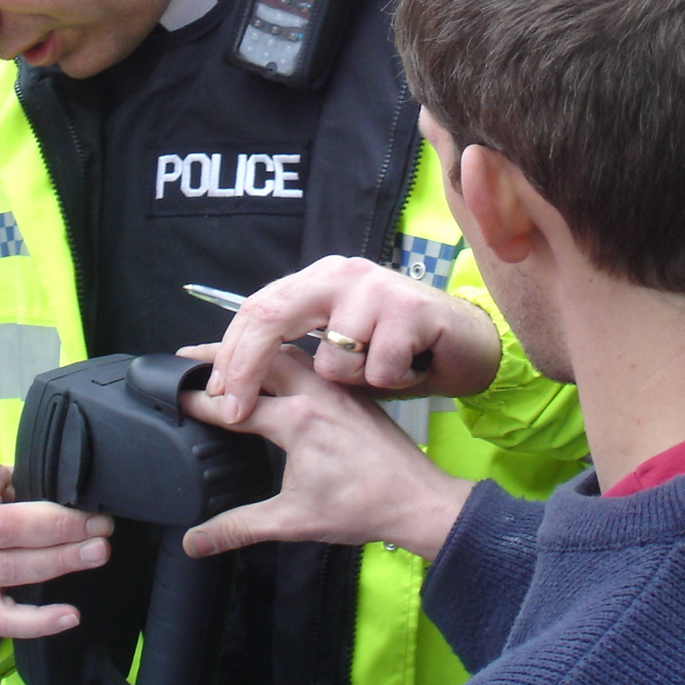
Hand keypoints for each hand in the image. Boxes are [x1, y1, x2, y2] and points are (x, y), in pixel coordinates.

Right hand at [0, 461, 112, 638]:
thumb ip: (15, 482)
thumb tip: (68, 485)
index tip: (27, 476)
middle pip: (6, 528)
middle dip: (58, 524)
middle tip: (99, 523)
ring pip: (14, 568)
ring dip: (61, 559)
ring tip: (98, 551)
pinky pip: (7, 621)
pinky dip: (40, 621)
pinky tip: (71, 615)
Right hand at [181, 350, 469, 560]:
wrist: (417, 500)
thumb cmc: (361, 508)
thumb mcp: (293, 520)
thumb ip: (239, 528)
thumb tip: (195, 542)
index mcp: (296, 421)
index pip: (234, 403)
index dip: (198, 401)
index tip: (170, 398)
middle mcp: (314, 393)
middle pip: (257, 360)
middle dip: (218, 356)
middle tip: (184, 356)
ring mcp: (333, 386)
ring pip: (284, 353)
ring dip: (252, 351)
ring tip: (221, 352)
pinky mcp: (348, 389)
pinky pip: (307, 358)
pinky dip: (280, 354)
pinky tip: (271, 361)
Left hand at [195, 256, 500, 423]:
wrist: (468, 341)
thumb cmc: (397, 347)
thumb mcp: (340, 343)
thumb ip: (297, 347)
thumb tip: (235, 378)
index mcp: (318, 280)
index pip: (258, 306)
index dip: (232, 349)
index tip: (216, 390)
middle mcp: (341, 275)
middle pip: (273, 316)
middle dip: (248, 368)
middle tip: (233, 409)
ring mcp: (375, 289)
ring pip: (333, 360)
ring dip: (355, 383)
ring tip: (381, 370)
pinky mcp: (410, 310)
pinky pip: (379, 370)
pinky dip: (393, 382)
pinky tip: (410, 366)